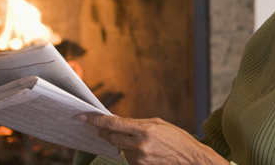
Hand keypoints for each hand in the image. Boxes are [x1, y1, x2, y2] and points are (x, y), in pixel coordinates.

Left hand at [78, 114, 228, 164]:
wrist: (191, 159)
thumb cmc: (177, 138)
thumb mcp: (158, 123)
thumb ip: (136, 122)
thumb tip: (118, 122)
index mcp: (144, 129)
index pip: (113, 124)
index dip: (95, 120)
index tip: (83, 116)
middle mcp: (140, 145)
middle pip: (111, 137)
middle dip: (103, 132)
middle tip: (98, 128)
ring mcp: (140, 158)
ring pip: (118, 149)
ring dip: (119, 143)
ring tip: (131, 139)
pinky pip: (127, 158)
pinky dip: (128, 152)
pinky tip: (138, 148)